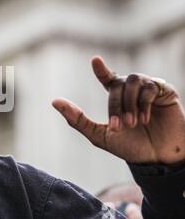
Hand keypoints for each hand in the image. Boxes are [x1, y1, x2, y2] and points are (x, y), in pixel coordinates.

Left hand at [52, 56, 184, 164]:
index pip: (108, 78)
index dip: (101, 69)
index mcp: (117, 98)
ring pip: (132, 82)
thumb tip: (54, 102)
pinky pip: (150, 87)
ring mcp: (149, 89)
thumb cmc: (131, 147)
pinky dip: (144, 103)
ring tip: (134, 123)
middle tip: (119, 126)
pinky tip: (145, 119)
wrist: (159, 158)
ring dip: (129, 104)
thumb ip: (78, 119)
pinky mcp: (165, 92)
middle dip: (115, 106)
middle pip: (116, 85)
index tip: (95, 60)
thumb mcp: (100, 136)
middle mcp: (132, 90)